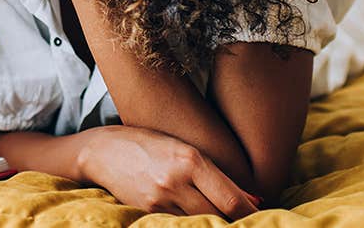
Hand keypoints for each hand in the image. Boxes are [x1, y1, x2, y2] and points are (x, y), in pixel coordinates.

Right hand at [78, 125, 259, 218]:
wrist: (104, 151)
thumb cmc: (150, 143)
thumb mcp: (185, 148)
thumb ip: (216, 174)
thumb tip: (251, 199)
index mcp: (190, 159)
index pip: (231, 199)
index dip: (249, 211)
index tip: (258, 212)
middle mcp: (176, 181)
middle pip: (218, 215)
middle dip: (233, 219)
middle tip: (242, 217)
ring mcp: (160, 199)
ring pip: (200, 222)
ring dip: (212, 221)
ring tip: (218, 214)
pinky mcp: (147, 212)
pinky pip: (178, 224)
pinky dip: (190, 222)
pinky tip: (193, 216)